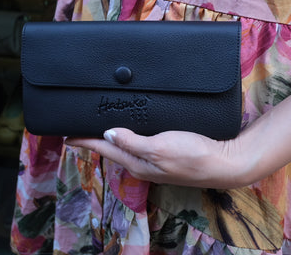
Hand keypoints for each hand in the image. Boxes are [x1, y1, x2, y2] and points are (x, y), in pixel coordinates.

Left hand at [65, 128, 249, 188]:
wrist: (223, 161)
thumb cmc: (193, 155)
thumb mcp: (159, 147)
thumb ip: (131, 141)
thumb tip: (107, 134)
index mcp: (136, 162)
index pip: (103, 149)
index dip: (84, 140)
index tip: (67, 134)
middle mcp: (141, 163)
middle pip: (111, 149)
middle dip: (94, 139)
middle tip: (80, 126)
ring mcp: (153, 160)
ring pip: (123, 147)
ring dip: (109, 137)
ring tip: (98, 127)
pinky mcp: (164, 153)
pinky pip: (138, 144)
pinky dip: (127, 136)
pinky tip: (129, 129)